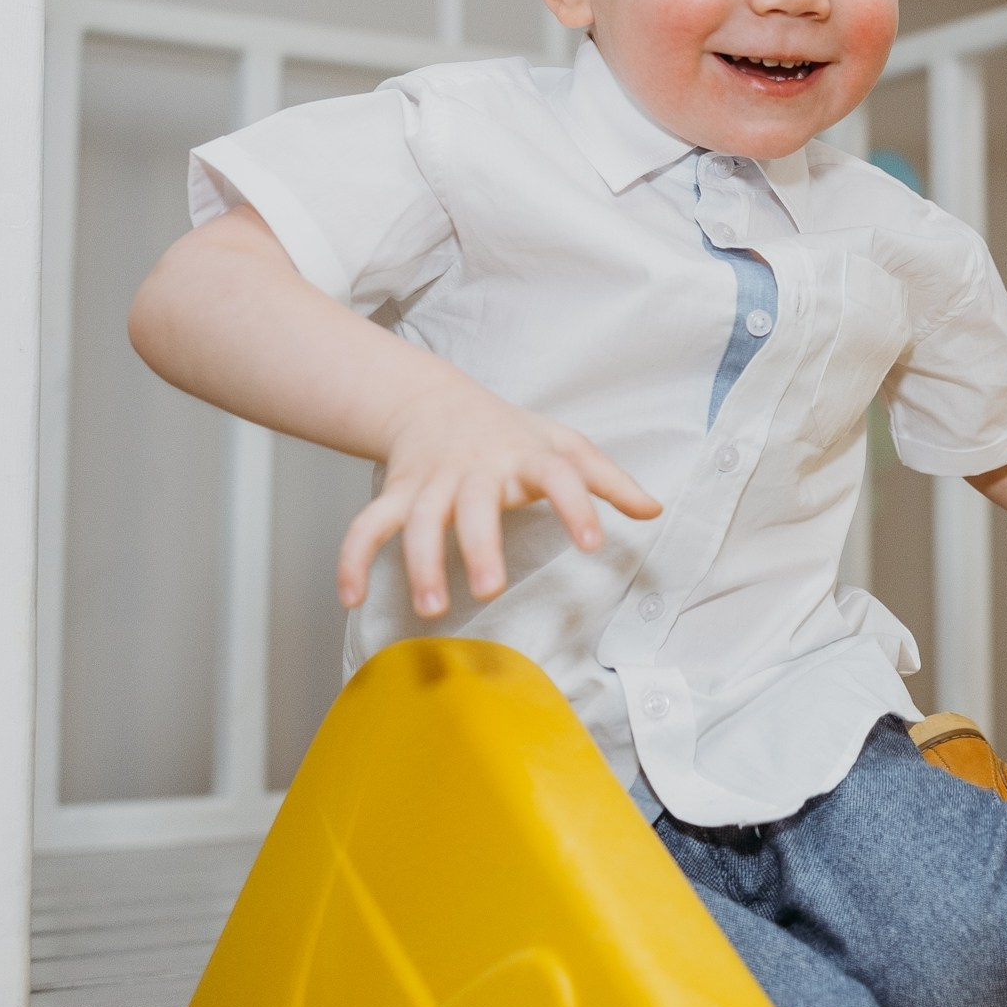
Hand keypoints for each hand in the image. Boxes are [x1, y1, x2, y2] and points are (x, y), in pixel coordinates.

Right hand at [336, 376, 661, 617]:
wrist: (434, 400)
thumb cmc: (511, 432)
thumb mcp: (564, 444)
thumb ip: (608, 480)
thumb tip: (654, 511)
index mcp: (525, 456)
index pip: (558, 475)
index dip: (577, 506)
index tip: (595, 543)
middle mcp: (476, 468)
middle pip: (474, 504)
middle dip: (480, 545)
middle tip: (492, 588)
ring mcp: (431, 481)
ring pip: (419, 519)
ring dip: (421, 562)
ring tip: (431, 607)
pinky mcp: (396, 495)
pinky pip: (368, 525)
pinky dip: (353, 558)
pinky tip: (351, 597)